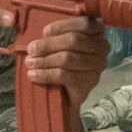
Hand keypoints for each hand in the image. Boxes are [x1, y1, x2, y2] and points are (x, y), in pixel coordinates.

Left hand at [24, 16, 107, 131]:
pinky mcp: (87, 87)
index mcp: (96, 37)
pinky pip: (66, 75)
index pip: (86, 23)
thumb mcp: (55, 49)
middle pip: (75, 41)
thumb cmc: (55, 72)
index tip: (43, 30)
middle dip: (48, 44)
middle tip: (30, 49)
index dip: (63, 24)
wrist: (60, 108)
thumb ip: (52, 35)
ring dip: (44, 59)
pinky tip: (33, 74)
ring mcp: (96, 71)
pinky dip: (46, 73)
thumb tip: (30, 23)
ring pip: (69, 58)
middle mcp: (101, 52)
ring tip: (29, 63)